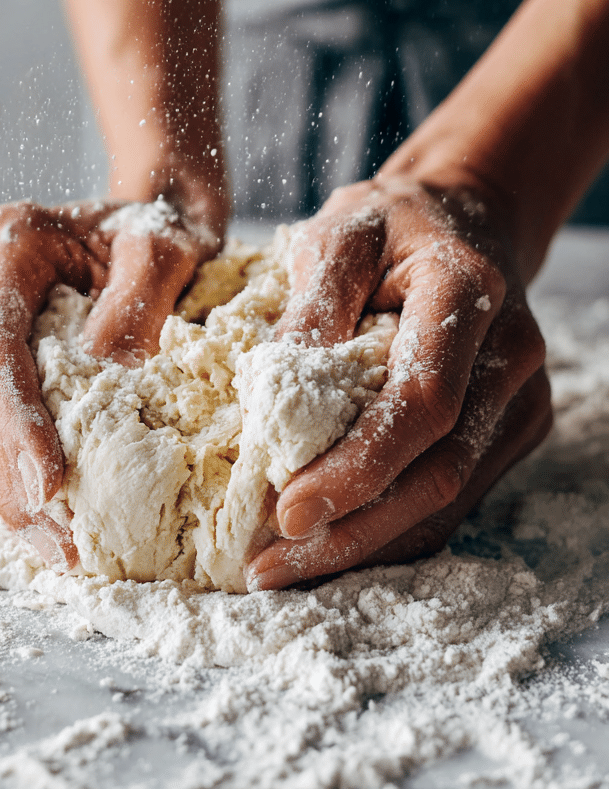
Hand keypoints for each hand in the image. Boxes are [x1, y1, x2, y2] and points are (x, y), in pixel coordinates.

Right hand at [0, 197, 220, 564]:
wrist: (148, 218)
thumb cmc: (162, 229)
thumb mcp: (165, 247)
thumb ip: (138, 297)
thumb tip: (110, 369)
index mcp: (3, 243)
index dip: (14, 419)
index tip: (49, 482)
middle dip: (9, 477)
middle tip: (60, 542)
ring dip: (7, 492)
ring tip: (60, 550)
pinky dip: (14, 477)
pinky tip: (51, 525)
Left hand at [246, 178, 551, 590]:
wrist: (464, 219)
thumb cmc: (391, 224)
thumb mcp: (339, 232)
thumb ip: (312, 304)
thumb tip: (271, 398)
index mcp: (469, 296)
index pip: (424, 401)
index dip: (359, 466)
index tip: (286, 509)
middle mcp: (512, 358)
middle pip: (439, 471)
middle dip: (352, 531)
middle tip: (267, 566)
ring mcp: (519, 402)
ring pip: (447, 500)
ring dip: (365, 544)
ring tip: (283, 569)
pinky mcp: (508, 431)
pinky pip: (450, 497)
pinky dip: (387, 529)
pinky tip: (327, 545)